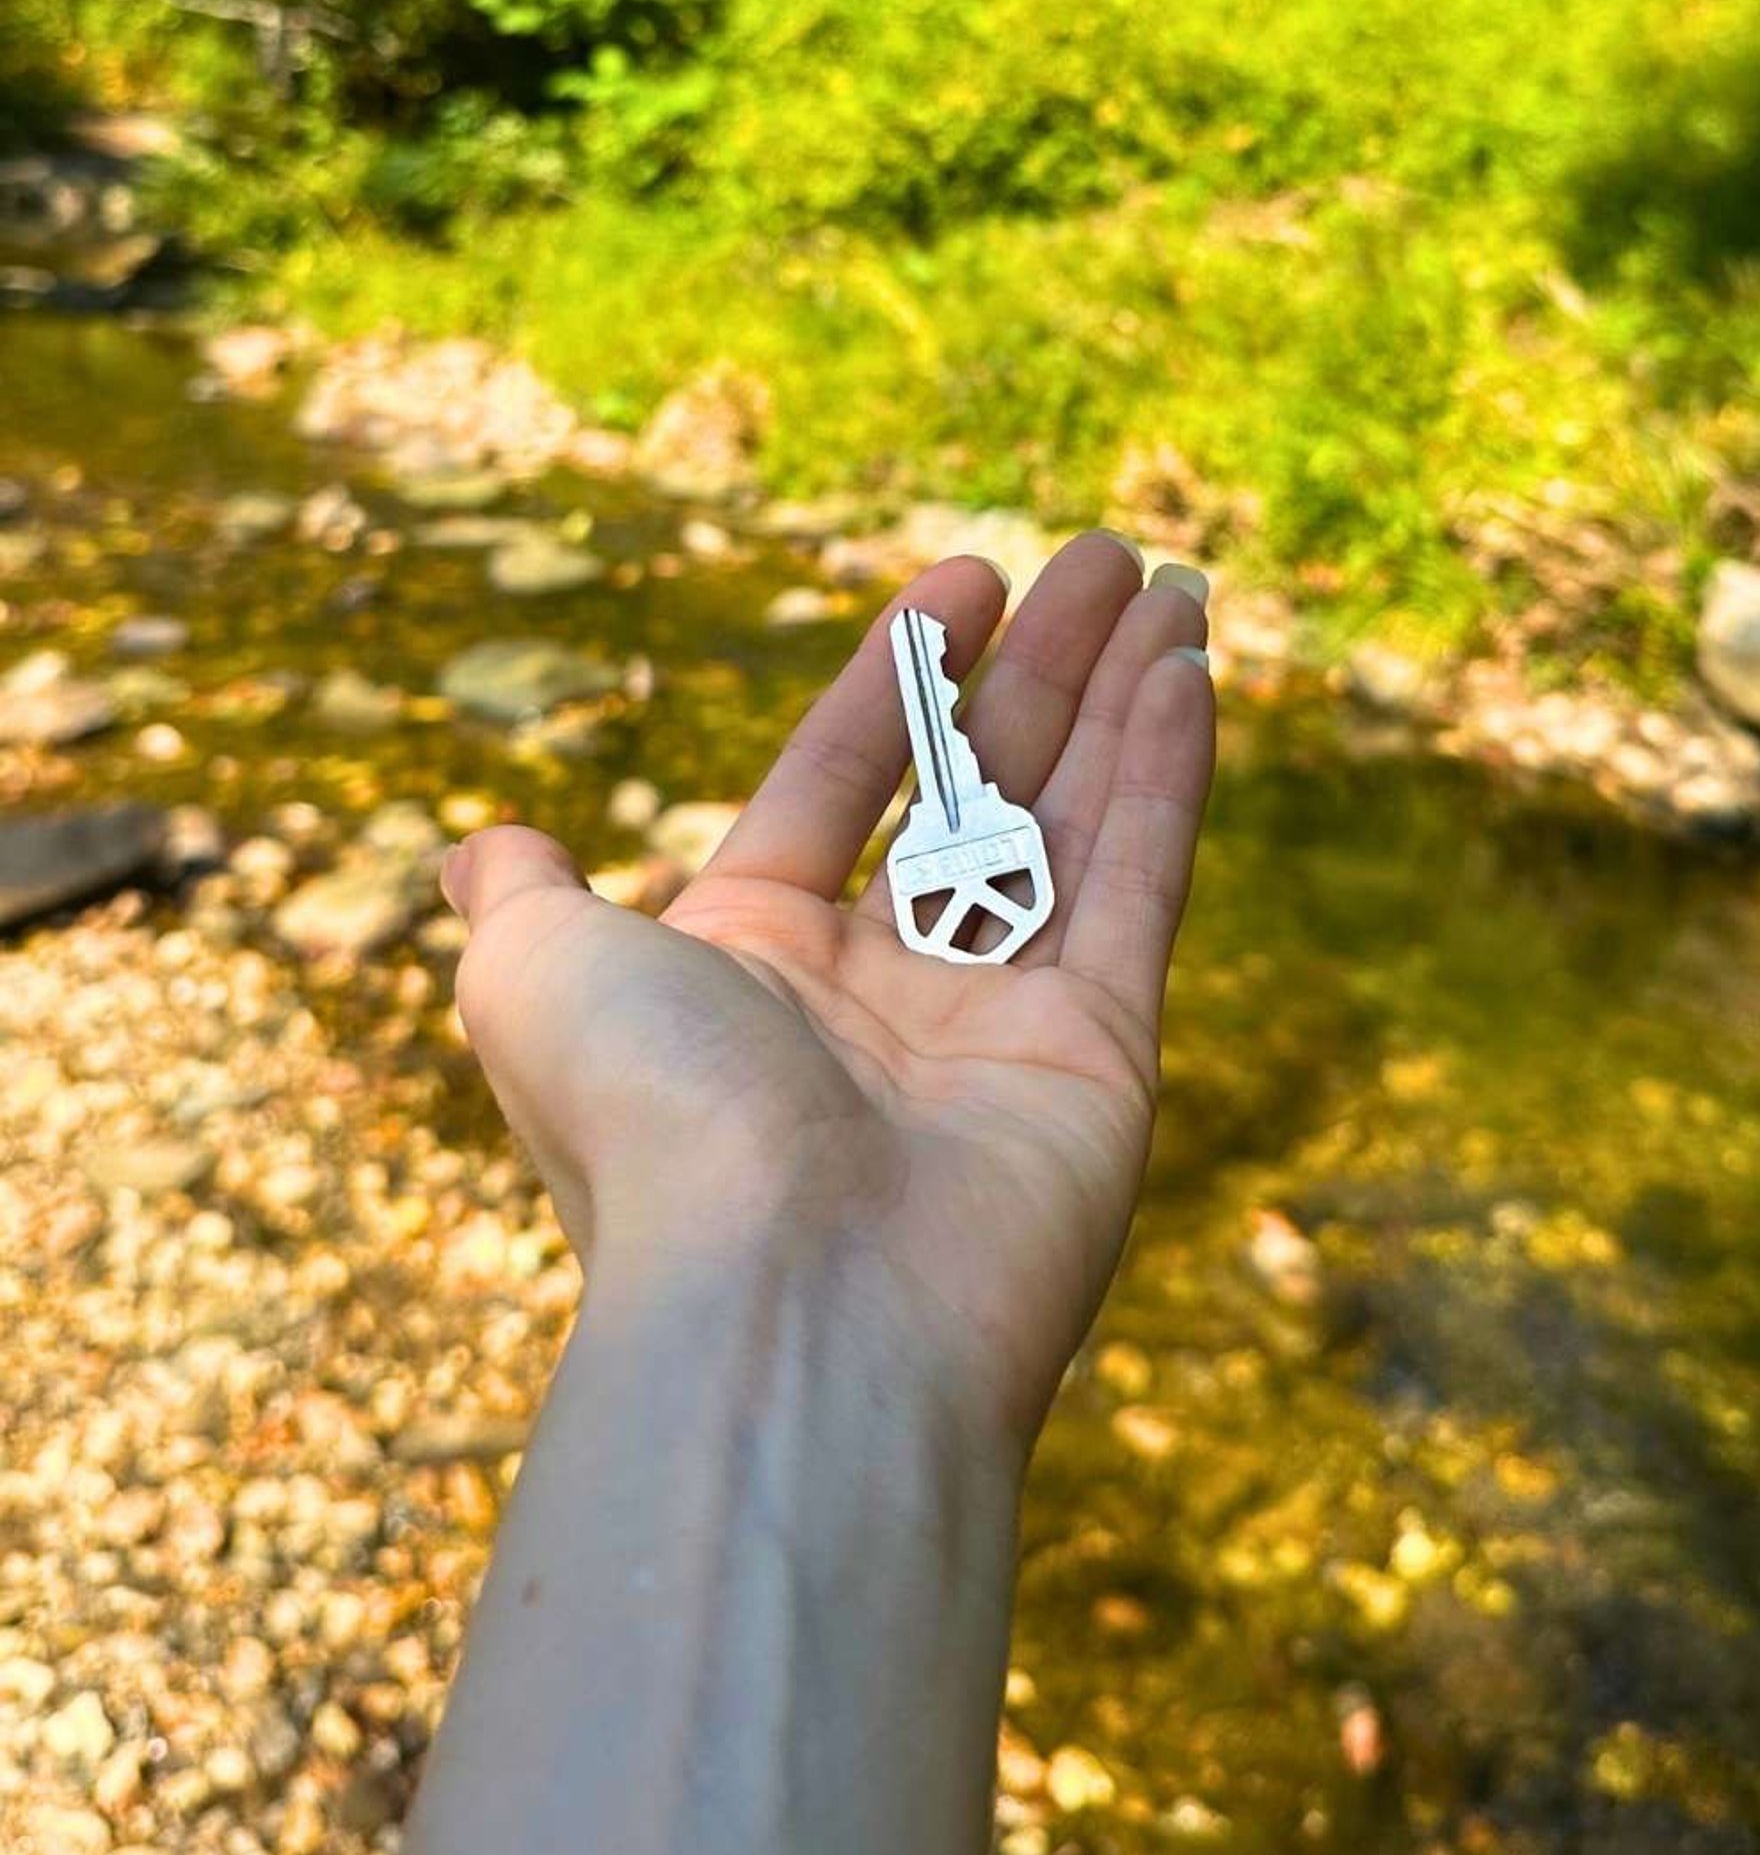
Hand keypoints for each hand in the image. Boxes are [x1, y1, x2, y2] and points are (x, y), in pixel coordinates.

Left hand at [442, 534, 1213, 1446]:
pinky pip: (1138, 888)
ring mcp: (998, 1030)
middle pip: (973, 791)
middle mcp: (878, 998)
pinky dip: (1166, 778)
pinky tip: (1188, 673)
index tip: (966, 576)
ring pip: (1071, 826)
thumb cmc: (653, 1124)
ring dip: (1120, 699)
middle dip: (1039, 670)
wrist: (790, 1299)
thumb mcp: (534, 979)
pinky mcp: (1099, 1061)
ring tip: (1170, 580)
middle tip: (1103, 555)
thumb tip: (476, 851)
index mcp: (748, 970)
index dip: (897, 679)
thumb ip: (525, 900)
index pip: (834, 784)